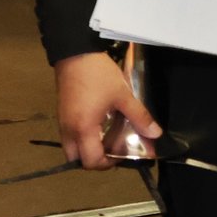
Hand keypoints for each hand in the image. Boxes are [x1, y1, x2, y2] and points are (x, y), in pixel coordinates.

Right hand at [55, 50, 159, 169]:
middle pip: (75, 159)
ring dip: (86, 148)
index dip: (106, 164)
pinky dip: (81, 137)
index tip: (120, 154)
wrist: (75, 52)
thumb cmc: (97, 74)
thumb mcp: (122, 95)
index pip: (91, 161)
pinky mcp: (61, 111)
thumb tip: (155, 133)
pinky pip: (69, 134)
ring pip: (70, 147)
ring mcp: (62, 120)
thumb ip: (139, 116)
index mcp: (83, 128)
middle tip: (109, 151)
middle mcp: (69, 129)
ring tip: (104, 137)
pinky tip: (96, 124)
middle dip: (92, 160)